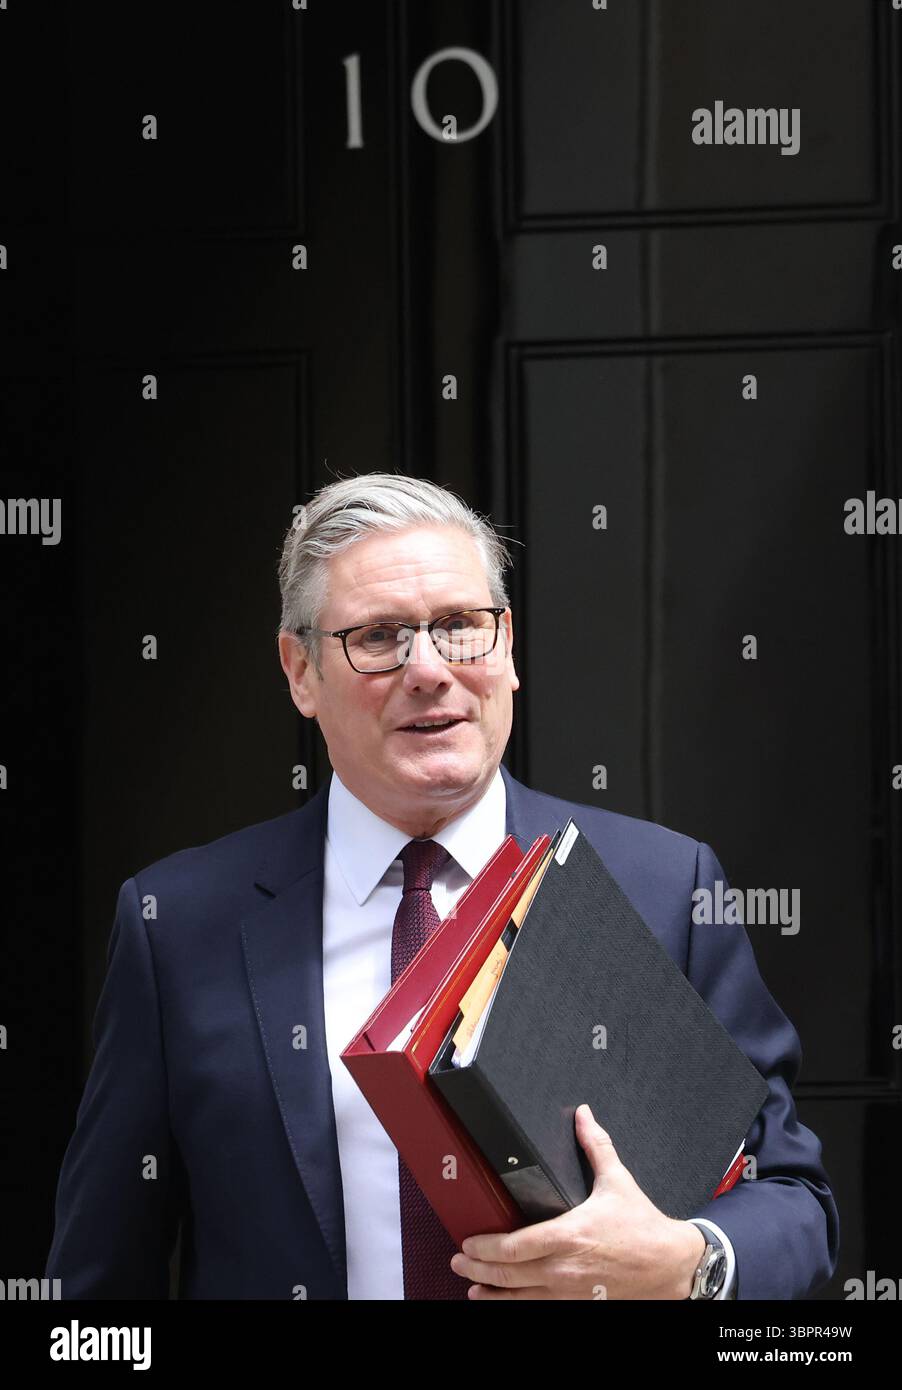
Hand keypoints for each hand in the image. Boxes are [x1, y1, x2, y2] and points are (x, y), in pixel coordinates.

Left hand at [449, 1103, 706, 1298]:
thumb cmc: (644, 1227)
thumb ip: (595, 1146)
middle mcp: (565, 1268)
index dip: (486, 1247)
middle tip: (458, 1261)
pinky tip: (503, 1302)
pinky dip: (516, 1306)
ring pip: (520, 1299)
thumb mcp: (617, 1181)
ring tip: (472, 1286)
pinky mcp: (580, 1304)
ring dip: (492, 1293)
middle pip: (510, 1275)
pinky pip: (540, 1309)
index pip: (516, 1246)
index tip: (468, 1241)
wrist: (672, 1266)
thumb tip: (583, 1114)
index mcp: (570, 1235)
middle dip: (478, 1268)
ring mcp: (571, 1291)